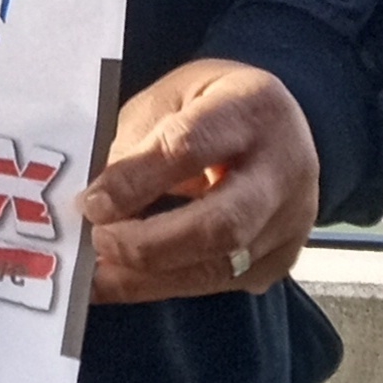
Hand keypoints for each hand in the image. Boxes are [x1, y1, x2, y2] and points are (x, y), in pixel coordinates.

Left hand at [79, 59, 318, 304]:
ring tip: (98, 275)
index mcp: (252, 108)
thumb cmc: (215, 106)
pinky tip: (127, 280)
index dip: (136, 181)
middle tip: (98, 242)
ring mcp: (291, 222)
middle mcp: (285, 169)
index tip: (91, 203)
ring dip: (149, 278)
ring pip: (220, 268)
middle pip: (221, 225)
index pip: (190, 149)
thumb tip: (98, 204)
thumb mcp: (174, 97)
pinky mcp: (283, 259)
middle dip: (149, 244)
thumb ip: (140, 144)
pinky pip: (220, 285)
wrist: (279, 129)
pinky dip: (166, 285)